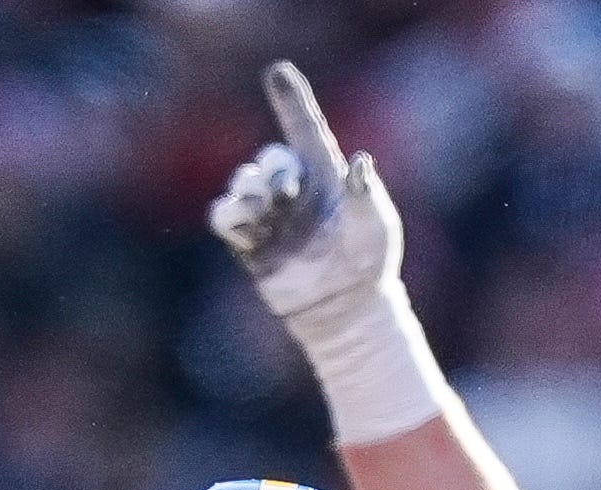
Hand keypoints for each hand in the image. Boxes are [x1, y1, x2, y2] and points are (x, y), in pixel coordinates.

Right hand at [209, 62, 403, 323]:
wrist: (346, 308)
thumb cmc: (369, 263)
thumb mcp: (375, 225)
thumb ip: (366, 194)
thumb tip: (360, 161)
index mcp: (324, 175)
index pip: (304, 128)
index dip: (291, 100)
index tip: (278, 72)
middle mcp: (294, 192)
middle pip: (269, 161)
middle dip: (273, 170)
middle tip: (286, 191)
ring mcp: (270, 217)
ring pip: (243, 185)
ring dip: (248, 190)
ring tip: (261, 209)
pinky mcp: (250, 244)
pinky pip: (225, 217)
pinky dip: (229, 213)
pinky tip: (243, 220)